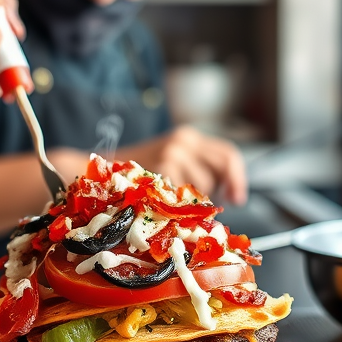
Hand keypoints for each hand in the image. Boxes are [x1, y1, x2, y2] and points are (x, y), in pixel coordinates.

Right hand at [120, 126, 247, 205]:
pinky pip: (184, 195)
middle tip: (201, 203)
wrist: (104, 171)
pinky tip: (162, 202)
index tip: (238, 197)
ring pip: (203, 186)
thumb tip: (228, 193)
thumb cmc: (140, 174)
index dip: (237, 177)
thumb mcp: (172, 160)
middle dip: (215, 190)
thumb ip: (198, 168)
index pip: (228, 154)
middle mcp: (183, 141)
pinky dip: (178, 205)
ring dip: (192, 199)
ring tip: (170, 197)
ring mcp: (172, 153)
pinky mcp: (162, 169)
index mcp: (188, 137)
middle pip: (219, 170)